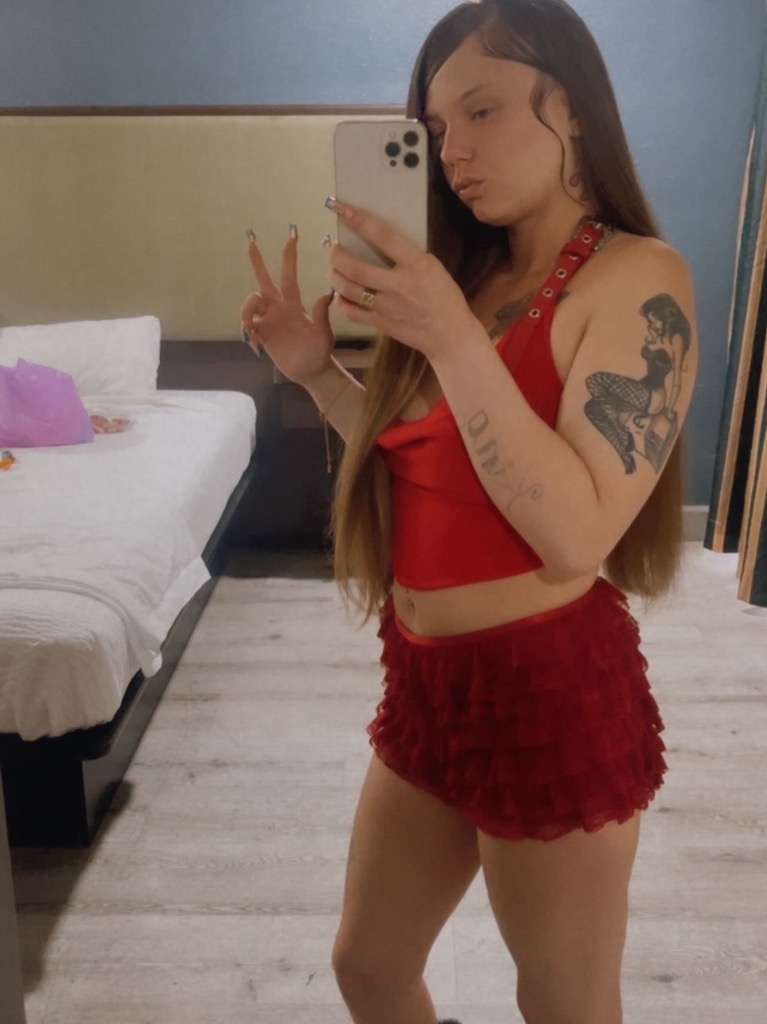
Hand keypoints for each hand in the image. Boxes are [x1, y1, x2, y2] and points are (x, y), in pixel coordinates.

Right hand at [240, 228, 335, 385]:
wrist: (310, 373)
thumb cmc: (320, 353)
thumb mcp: (324, 335)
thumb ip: (321, 315)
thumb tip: (327, 293)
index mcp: (294, 305)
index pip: (288, 276)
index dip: (289, 256)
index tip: (290, 235)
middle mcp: (279, 308)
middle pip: (264, 280)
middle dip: (257, 261)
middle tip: (251, 240)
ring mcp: (269, 320)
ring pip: (250, 304)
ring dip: (246, 310)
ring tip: (251, 330)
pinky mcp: (261, 335)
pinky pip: (247, 325)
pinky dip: (247, 331)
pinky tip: (254, 344)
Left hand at [325, 199, 477, 360]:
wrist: (449, 334)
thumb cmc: (444, 296)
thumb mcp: (433, 267)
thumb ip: (407, 255)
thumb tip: (379, 240)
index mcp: (415, 264)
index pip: (382, 235)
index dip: (358, 219)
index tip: (339, 207)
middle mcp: (398, 285)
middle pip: (354, 267)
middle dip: (335, 254)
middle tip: (329, 246)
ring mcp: (387, 307)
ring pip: (348, 289)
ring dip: (334, 275)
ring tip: (332, 268)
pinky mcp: (380, 324)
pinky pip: (350, 312)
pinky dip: (340, 301)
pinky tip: (339, 294)